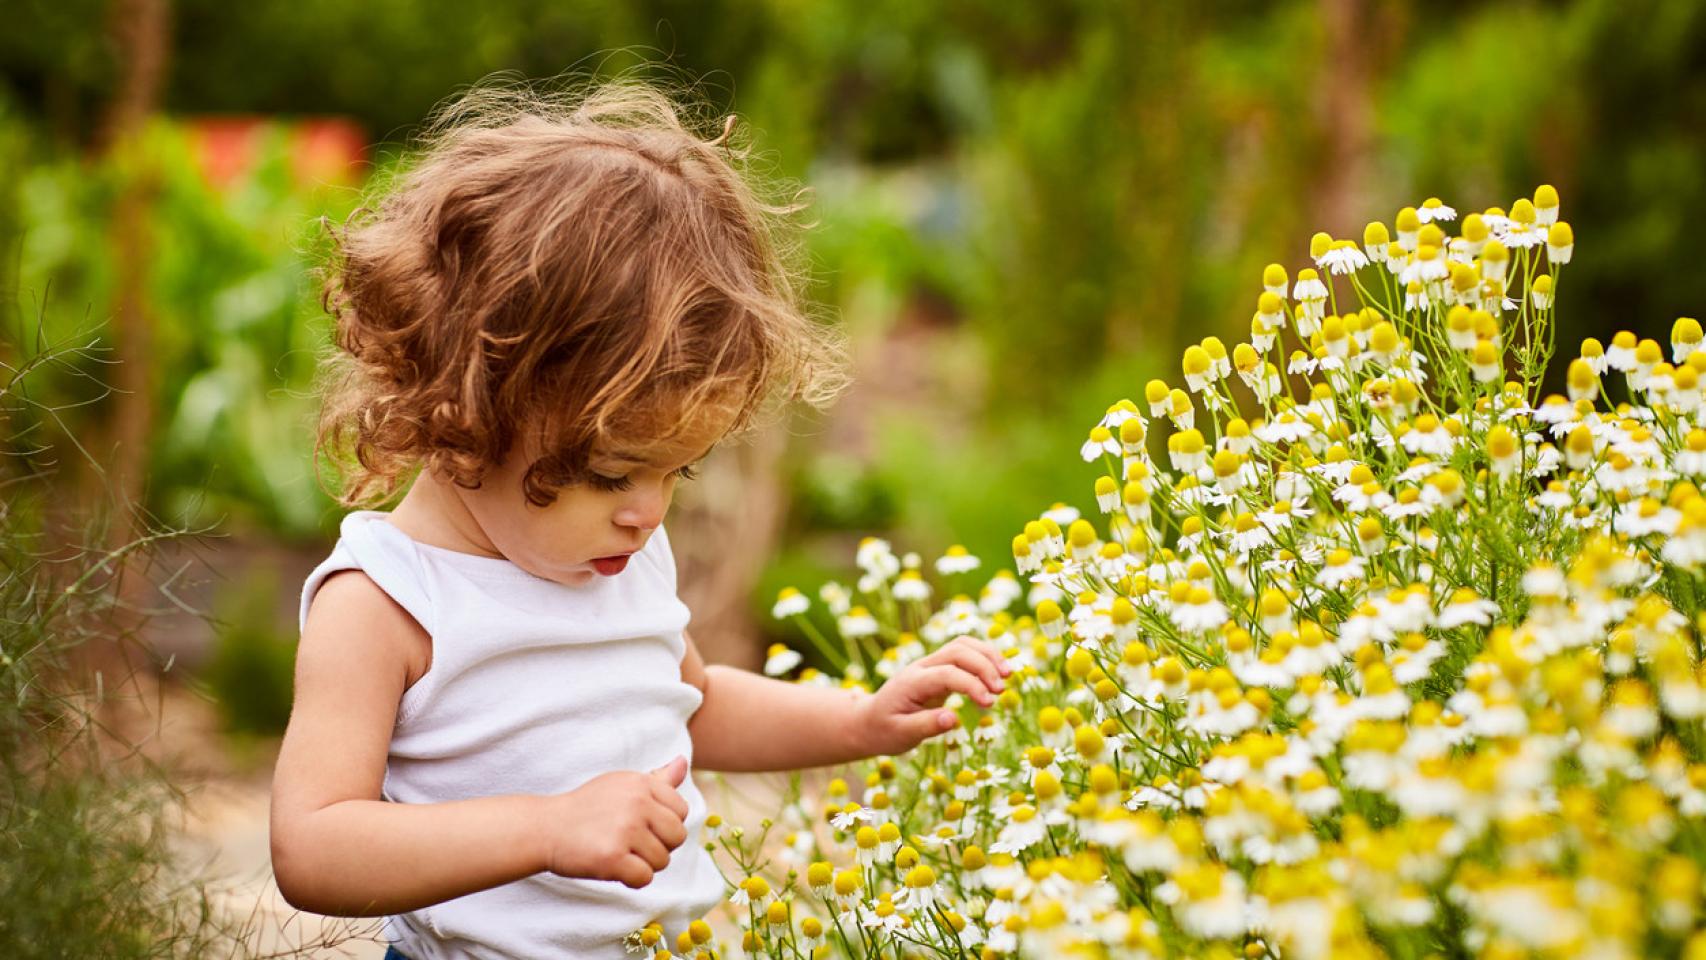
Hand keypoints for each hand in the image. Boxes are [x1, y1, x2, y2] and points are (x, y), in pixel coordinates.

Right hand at [539, 755, 690, 888]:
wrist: (545, 827)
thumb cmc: (586, 808)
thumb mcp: (621, 784)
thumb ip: (657, 779)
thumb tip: (683, 762)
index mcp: (641, 783)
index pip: (681, 811)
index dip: (664, 824)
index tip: (641, 826)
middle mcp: (637, 803)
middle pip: (677, 837)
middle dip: (659, 846)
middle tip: (631, 844)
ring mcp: (625, 830)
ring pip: (662, 861)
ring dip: (643, 864)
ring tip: (618, 853)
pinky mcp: (612, 857)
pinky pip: (645, 878)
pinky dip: (632, 880)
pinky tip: (613, 868)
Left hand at [852, 637, 1012, 756]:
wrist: (869, 720)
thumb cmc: (884, 730)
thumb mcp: (900, 735)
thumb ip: (926, 726)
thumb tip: (953, 719)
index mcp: (911, 682)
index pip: (947, 673)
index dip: (972, 684)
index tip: (989, 704)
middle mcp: (922, 666)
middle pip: (958, 650)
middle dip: (984, 666)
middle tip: (1002, 691)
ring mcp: (931, 664)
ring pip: (963, 644)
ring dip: (988, 656)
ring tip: (1008, 676)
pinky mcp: (939, 668)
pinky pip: (964, 652)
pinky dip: (984, 657)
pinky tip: (999, 672)